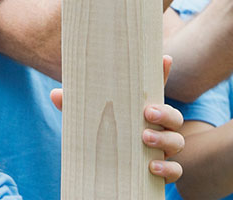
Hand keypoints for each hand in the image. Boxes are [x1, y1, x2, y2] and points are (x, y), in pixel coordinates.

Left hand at [51, 56, 183, 182]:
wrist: (106, 175)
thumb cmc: (100, 139)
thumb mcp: (87, 121)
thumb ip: (75, 108)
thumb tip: (55, 94)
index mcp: (141, 111)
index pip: (155, 90)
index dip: (162, 72)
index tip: (164, 58)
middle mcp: (157, 129)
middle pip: (174, 116)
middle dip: (165, 113)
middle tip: (148, 113)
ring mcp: (163, 150)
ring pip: (177, 141)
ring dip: (164, 139)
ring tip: (145, 138)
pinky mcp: (163, 171)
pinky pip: (175, 170)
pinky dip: (167, 168)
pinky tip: (151, 167)